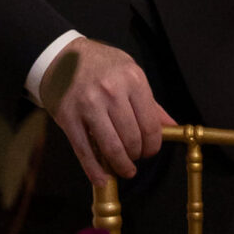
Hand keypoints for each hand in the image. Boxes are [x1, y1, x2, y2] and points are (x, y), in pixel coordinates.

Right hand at [42, 39, 170, 188]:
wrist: (61, 55)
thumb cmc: (100, 64)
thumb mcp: (129, 72)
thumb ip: (150, 102)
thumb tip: (171, 126)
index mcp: (132, 79)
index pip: (150, 125)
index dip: (153, 145)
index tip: (150, 151)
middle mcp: (111, 91)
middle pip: (132, 139)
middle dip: (136, 155)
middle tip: (135, 157)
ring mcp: (88, 104)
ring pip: (111, 148)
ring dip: (121, 165)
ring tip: (124, 169)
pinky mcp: (68, 117)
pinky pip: (84, 151)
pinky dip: (95, 170)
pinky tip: (102, 178)